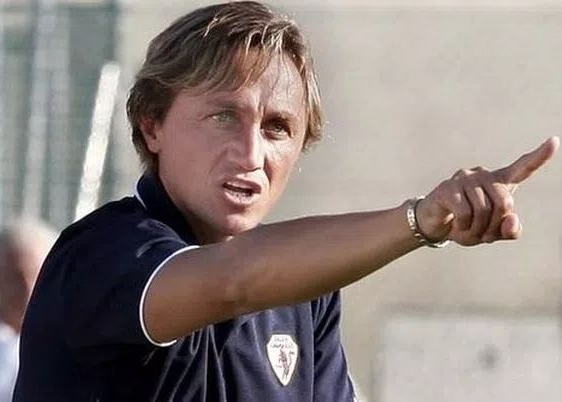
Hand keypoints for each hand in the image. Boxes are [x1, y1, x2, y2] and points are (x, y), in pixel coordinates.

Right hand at [416, 136, 558, 245]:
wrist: (435, 223)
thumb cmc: (467, 223)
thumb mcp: (492, 232)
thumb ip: (509, 229)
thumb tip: (510, 221)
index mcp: (499, 182)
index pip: (523, 168)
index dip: (539, 156)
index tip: (554, 141)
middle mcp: (483, 175)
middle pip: (504, 203)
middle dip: (494, 226)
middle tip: (481, 234)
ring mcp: (464, 179)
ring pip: (483, 211)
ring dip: (476, 230)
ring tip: (466, 231)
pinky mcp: (447, 188)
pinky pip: (465, 213)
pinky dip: (462, 227)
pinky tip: (455, 227)